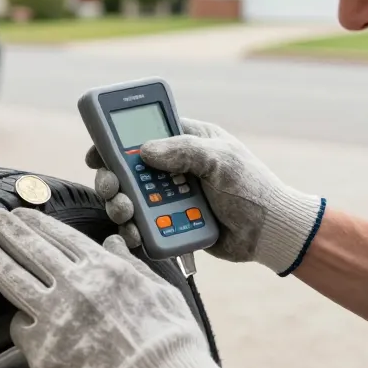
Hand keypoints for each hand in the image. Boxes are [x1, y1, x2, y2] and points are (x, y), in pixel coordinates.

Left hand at [0, 207, 250, 367]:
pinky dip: (18, 321)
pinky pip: (19, 328)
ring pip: (13, 279)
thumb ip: (130, 264)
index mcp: (104, 269)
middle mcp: (75, 287)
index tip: (22, 214)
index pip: (60, 236)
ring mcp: (54, 317)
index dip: (37, 222)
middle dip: (6, 229)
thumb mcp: (159, 291)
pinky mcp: (41, 350)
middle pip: (30, 249)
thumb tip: (114, 244)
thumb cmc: (169, 347)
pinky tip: (15, 315)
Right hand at [85, 118, 326, 275]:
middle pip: (125, 170)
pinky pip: (142, 225)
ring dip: (120, 206)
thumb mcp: (221, 160)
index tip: (97, 152)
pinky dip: (134, 230)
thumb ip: (184, 150)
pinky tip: (137, 234)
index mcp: (184, 141)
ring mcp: (169, 196)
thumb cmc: (252, 188)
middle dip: (112, 180)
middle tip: (113, 189)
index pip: (140, 133)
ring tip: (128, 214)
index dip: (113, 140)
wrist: (270, 233)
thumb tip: (145, 151)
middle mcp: (171, 167)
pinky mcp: (170, 222)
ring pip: (129, 199)